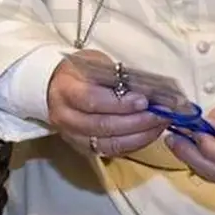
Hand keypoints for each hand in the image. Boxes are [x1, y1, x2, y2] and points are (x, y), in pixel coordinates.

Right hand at [48, 50, 168, 157]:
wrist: (53, 88)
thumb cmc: (79, 72)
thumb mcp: (95, 63)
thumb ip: (116, 76)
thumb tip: (148, 89)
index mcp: (65, 90)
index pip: (92, 100)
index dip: (120, 103)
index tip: (144, 101)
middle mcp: (65, 117)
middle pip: (103, 125)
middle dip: (137, 122)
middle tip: (161, 114)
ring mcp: (73, 136)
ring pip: (109, 144)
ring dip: (139, 136)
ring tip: (160, 125)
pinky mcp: (83, 148)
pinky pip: (111, 151)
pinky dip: (133, 144)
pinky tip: (149, 134)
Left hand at [165, 85, 214, 186]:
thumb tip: (203, 126)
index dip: (210, 147)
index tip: (193, 130)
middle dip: (191, 155)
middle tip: (172, 138)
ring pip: (214, 177)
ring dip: (191, 160)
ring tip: (175, 141)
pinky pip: (214, 176)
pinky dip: (197, 163)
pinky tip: (186, 148)